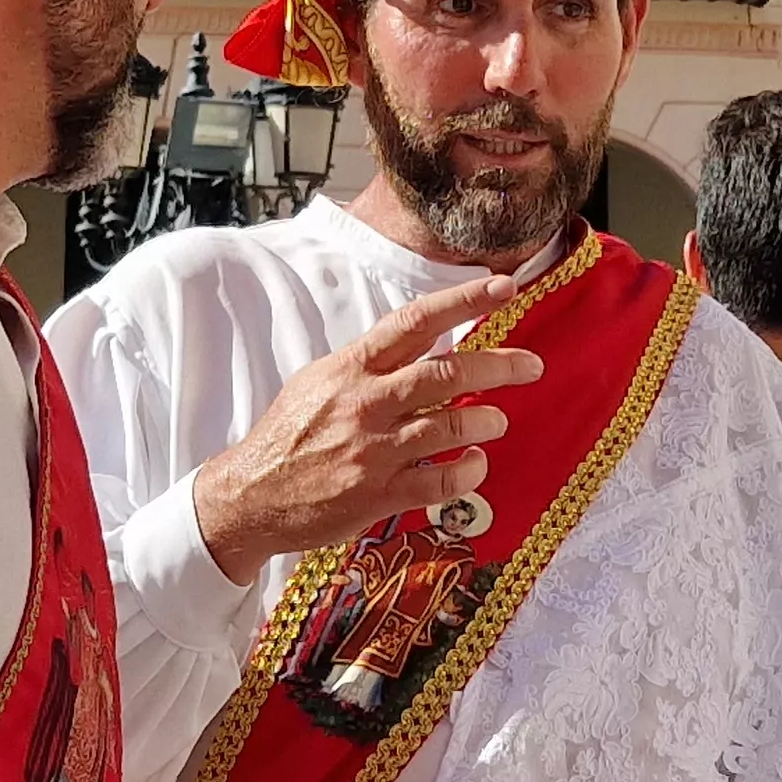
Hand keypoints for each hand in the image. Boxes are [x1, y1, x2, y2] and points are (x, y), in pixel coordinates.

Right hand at [190, 275, 545, 578]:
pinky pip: (440, 480)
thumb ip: (369, 366)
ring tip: (497, 421)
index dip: (463, 301)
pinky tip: (474, 464)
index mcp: (351, 368)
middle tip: (531, 366)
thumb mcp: (319, 382)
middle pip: (447, 374)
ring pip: (451, 427)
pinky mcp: (377, 494)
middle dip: (499, 366)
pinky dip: (468, 470)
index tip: (503, 287)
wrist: (249, 494)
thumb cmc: (288, 435)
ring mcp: (374, 450)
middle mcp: (366, 403)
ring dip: (485, 421)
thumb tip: (422, 347)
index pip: (414, 322)